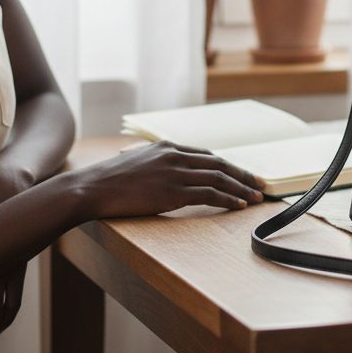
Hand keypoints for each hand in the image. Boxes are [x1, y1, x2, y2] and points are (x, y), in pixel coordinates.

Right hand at [78, 140, 266, 220]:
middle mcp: (175, 155)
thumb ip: (157, 165)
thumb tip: (168, 176)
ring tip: (255, 197)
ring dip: (241, 189)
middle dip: (243, 175)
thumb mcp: (136, 163)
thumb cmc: (109, 181)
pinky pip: (209, 194)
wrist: (91, 187)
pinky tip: (238, 205)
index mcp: (167, 147)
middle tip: (260, 184)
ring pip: (219, 179)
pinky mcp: (173, 192)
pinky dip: (228, 199)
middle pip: (219, 164)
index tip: (242, 173)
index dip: (228, 165)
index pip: (207, 155)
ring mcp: (175, 173)